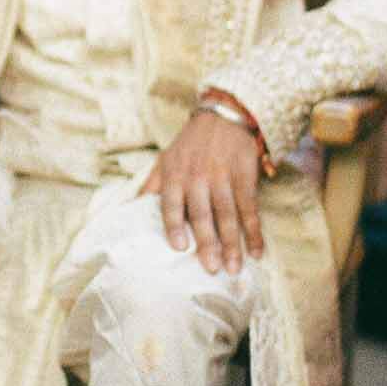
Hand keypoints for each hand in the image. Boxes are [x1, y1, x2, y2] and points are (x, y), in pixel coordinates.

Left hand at [139, 111, 263, 274]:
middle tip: (210, 268)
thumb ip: (151, 186)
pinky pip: (249, 208)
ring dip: (232, 244)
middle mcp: (198, 177)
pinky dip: (254, 232)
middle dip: (207, 243)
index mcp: (175, 175)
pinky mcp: (244, 177)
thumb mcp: (165, 160)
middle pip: (202, 214)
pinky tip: (256, 251)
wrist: (223, 117)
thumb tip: (130, 209)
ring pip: (227, 215)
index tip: (179, 248)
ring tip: (233, 268)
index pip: (172, 204)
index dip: (175, 226)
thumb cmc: (190, 145)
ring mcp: (223, 177)